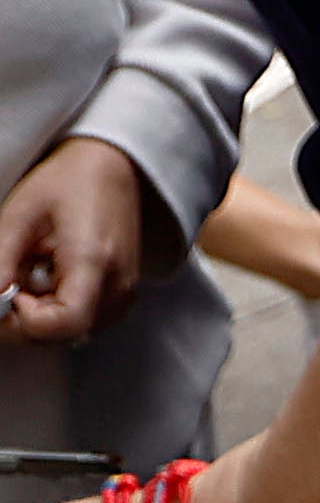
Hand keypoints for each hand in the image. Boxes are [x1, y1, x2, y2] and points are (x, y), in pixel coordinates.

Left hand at [1, 136, 147, 344]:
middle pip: (64, 334)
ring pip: (72, 333)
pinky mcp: (122, 295)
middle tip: (11, 282)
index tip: (11, 292)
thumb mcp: (20, 214)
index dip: (27, 319)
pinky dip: (58, 310)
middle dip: (26, 318)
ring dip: (41, 315)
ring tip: (33, 276)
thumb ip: (1, 260)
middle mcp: (118, 285)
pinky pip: (84, 322)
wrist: (112, 168)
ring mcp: (124, 293)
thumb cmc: (69, 182)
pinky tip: (50, 281)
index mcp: (95, 261)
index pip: (65, 322)